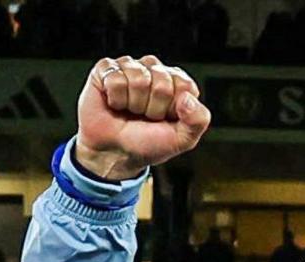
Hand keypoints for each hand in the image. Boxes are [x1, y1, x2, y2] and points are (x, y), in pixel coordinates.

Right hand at [74, 56, 208, 182]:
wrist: (115, 152)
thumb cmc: (148, 143)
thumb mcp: (183, 139)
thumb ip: (198, 120)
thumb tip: (188, 98)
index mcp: (177, 83)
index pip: (184, 85)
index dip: (174, 107)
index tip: (165, 119)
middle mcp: (155, 70)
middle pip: (162, 81)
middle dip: (153, 107)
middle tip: (145, 116)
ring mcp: (130, 67)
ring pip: (138, 78)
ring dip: (134, 103)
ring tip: (130, 110)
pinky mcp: (106, 68)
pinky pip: (115, 78)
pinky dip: (115, 98)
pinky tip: (114, 103)